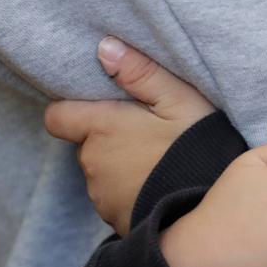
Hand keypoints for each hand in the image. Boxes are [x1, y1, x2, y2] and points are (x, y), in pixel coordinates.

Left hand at [44, 38, 215, 235]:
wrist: (208, 207)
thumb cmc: (195, 145)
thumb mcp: (179, 99)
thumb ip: (141, 72)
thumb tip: (104, 48)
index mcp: (101, 129)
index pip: (57, 116)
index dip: (74, 108)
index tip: (105, 105)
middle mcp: (92, 163)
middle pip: (86, 141)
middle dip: (110, 133)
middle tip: (150, 128)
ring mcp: (101, 195)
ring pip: (102, 168)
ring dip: (121, 161)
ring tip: (160, 156)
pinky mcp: (114, 219)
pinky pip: (115, 195)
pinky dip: (132, 186)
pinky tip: (161, 180)